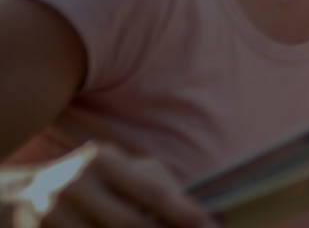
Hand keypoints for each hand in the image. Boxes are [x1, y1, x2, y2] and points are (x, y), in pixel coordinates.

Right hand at [0, 143, 212, 226]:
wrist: (24, 194)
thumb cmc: (93, 182)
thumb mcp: (124, 172)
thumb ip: (161, 188)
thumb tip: (211, 217)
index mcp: (103, 161)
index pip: (154, 193)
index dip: (186, 215)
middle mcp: (74, 185)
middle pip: (133, 226)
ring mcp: (51, 214)